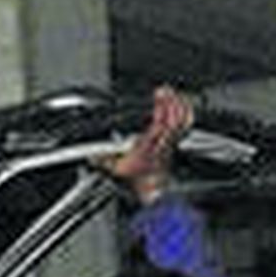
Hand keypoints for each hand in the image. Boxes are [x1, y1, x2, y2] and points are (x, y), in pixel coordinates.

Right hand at [103, 84, 194, 203]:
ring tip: (173, 93)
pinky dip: (185, 112)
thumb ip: (103, 161)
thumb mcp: (116, 169)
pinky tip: (183, 104)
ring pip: (181, 119)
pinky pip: (184, 124)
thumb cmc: (138, 177)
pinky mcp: (174, 140)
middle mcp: (162, 141)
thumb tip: (90, 157)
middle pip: (173, 117)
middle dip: (170, 100)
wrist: (151, 186)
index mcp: (149, 144)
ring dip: (179, 104)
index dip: (161, 106)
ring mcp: (171, 141)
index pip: (159, 122)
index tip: (158, 93)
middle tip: (164, 89)